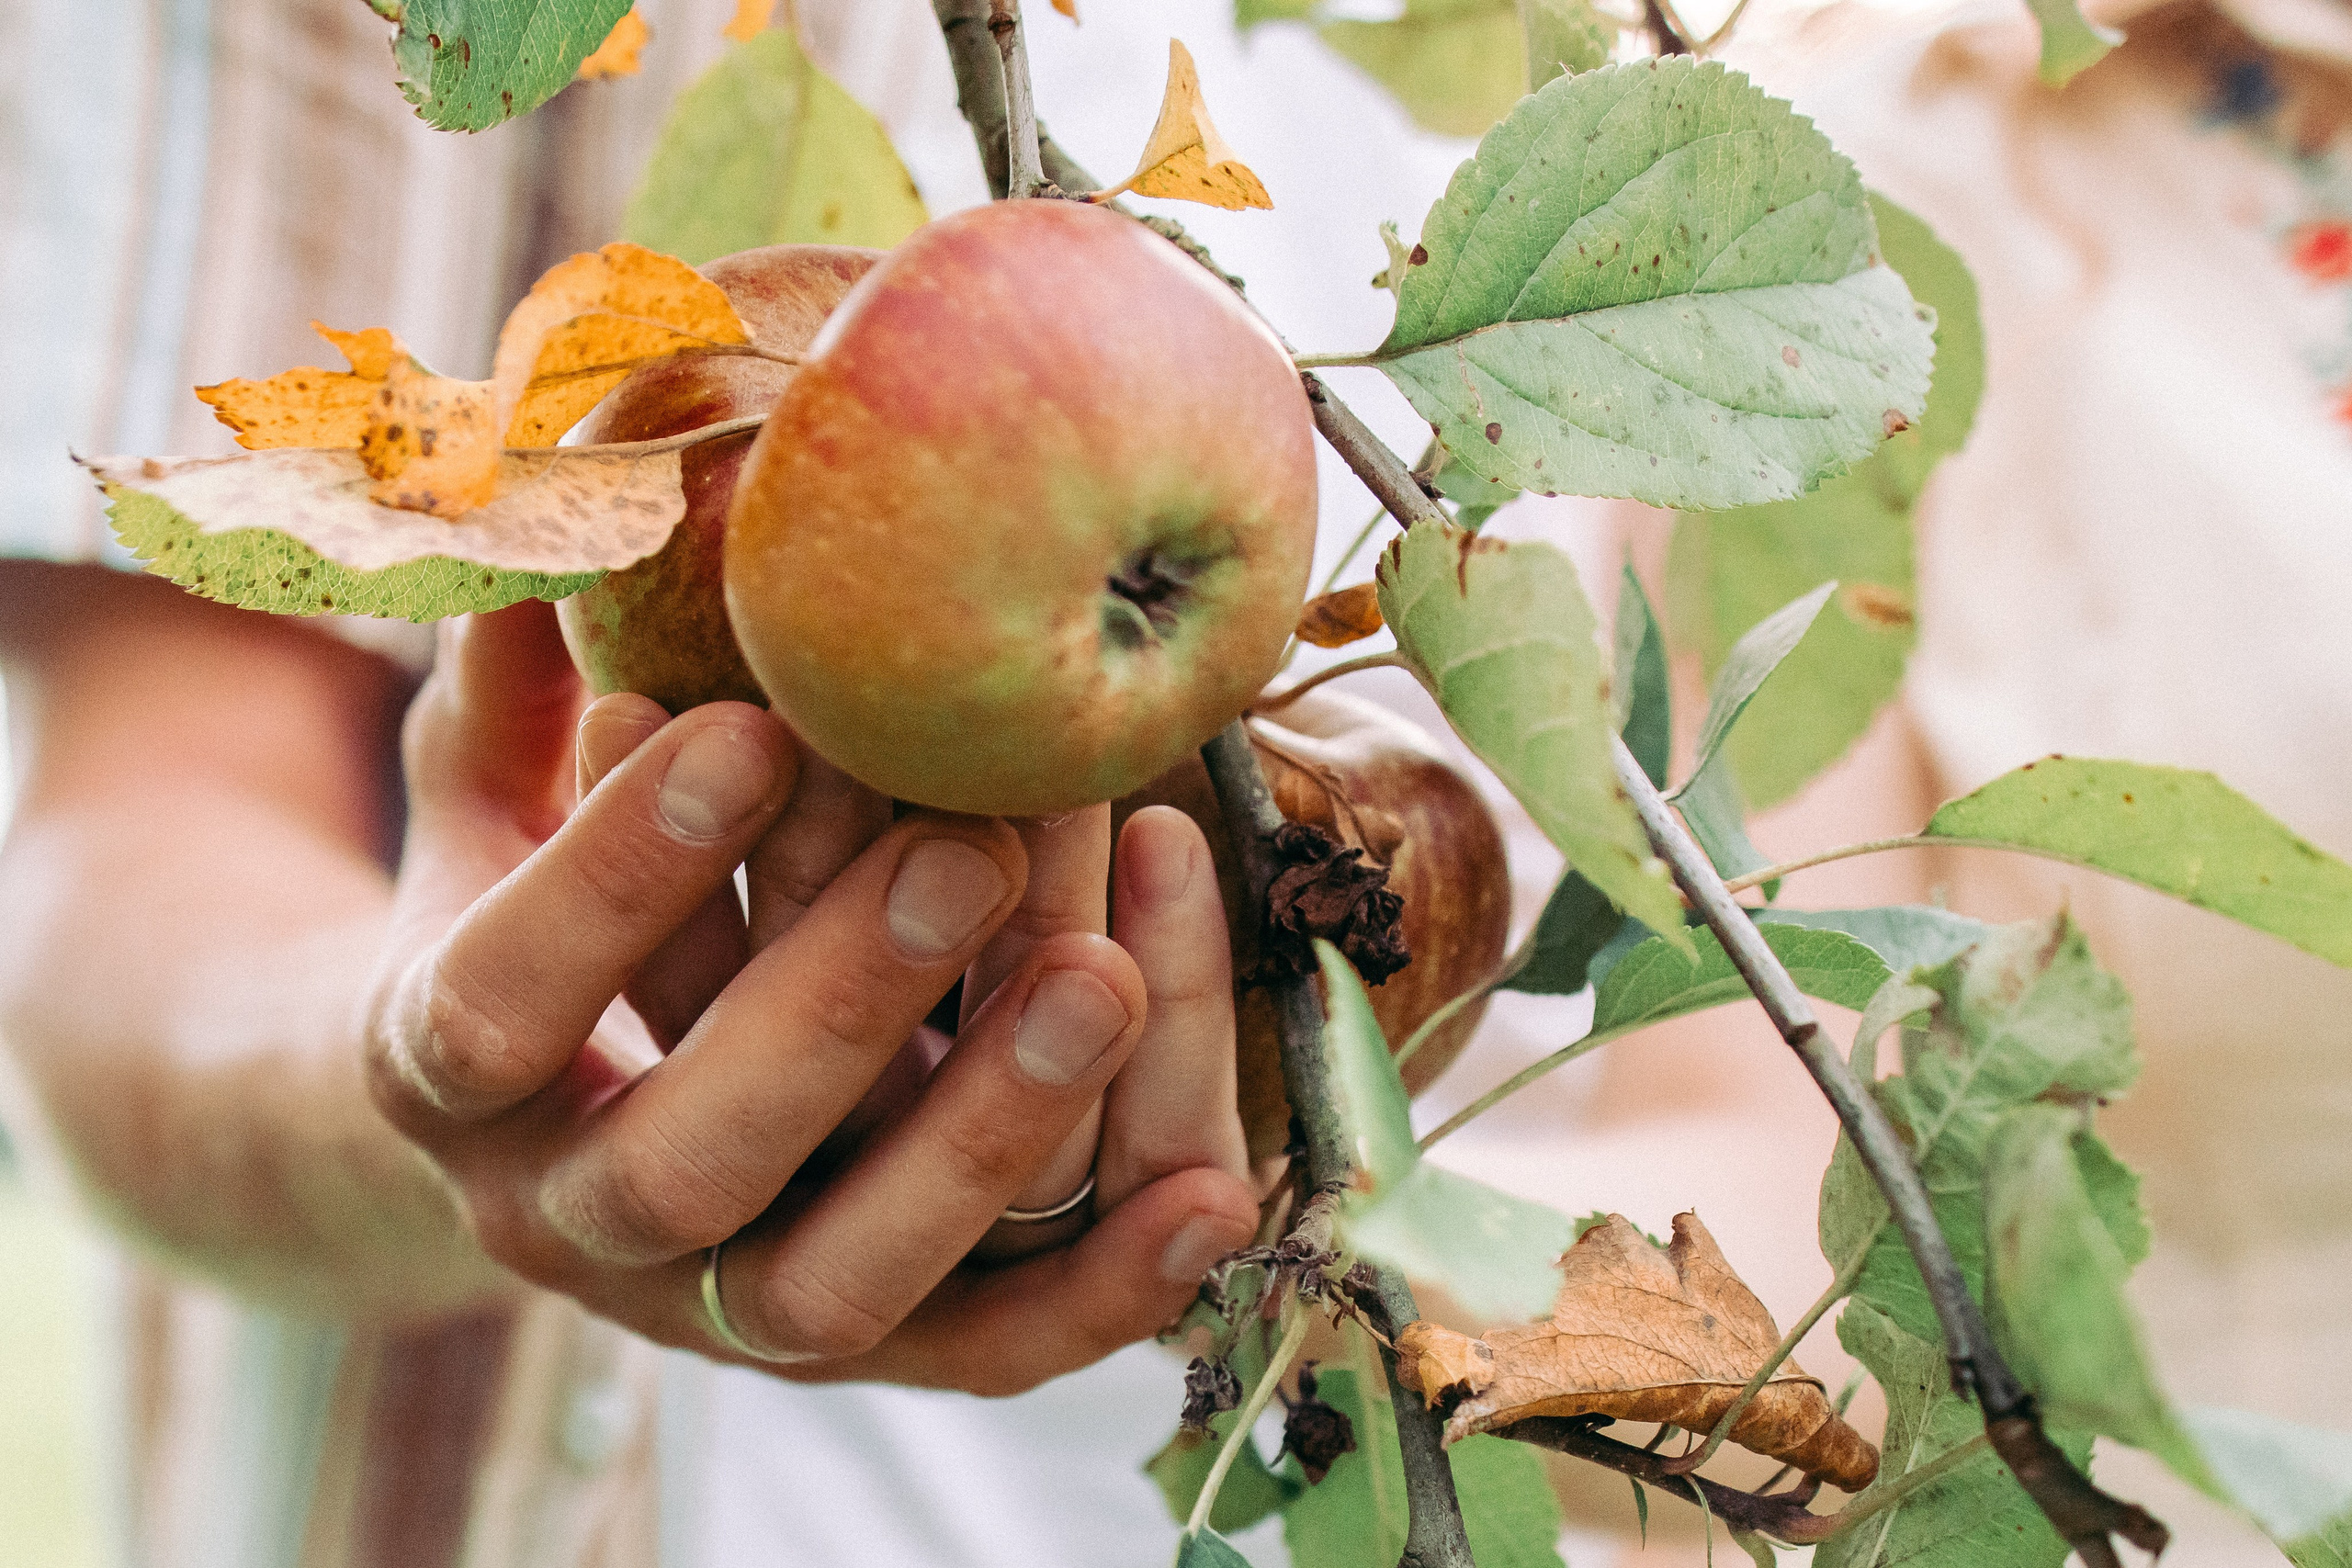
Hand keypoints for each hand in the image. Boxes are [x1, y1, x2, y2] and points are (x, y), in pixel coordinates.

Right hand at [364, 603, 1257, 1392]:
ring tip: (1103, 977)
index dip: (614, 879)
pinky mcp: (868, 1346)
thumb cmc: (529, 915)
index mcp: (446, 1078)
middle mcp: (574, 1224)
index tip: (737, 725)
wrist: (545, 1123)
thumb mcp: (490, 793)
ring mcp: (719, 1307)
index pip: (502, 1004)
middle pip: (685, 1162)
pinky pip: (984, 1352)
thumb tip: (543, 474)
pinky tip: (1209, 1194)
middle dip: (828, 1006)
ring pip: (840, 1279)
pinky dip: (1096, 1291)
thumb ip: (514, 677)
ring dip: (976, 1135)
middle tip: (962, 850)